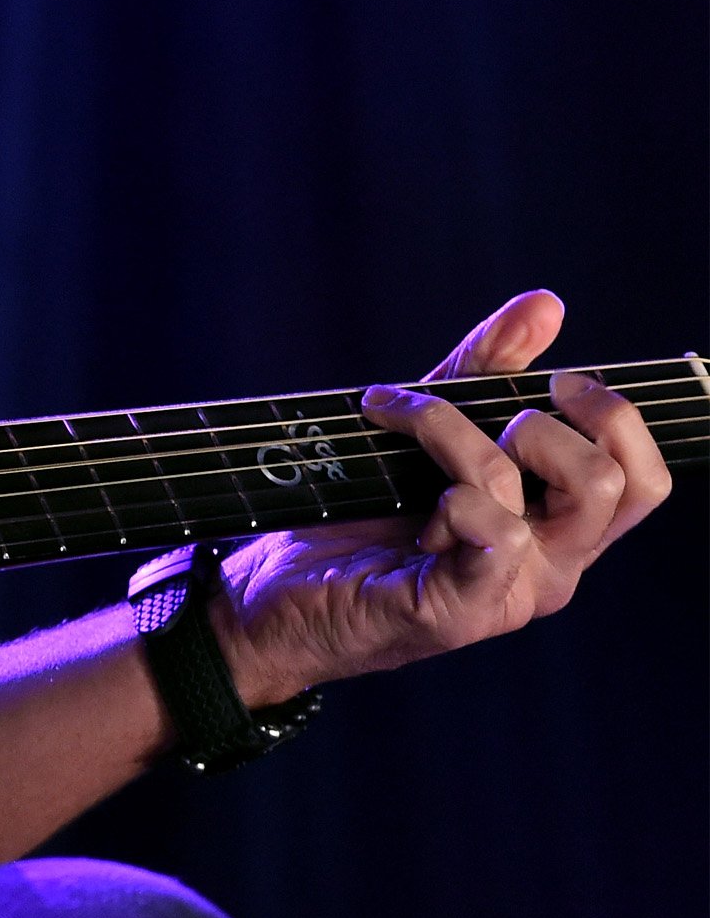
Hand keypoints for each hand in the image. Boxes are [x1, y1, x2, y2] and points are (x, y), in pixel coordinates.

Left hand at [215, 290, 672, 706]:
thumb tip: (545, 306)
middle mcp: (551, 564)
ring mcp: (510, 592)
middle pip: (619, 481)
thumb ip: (483, 372)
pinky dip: (456, 496)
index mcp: (557, 527)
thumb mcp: (425, 429)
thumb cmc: (356, 514)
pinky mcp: (462, 611)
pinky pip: (495, 538)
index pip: (643, 474)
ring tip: (395, 418)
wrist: (273, 591)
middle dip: (551, 420)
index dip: (613, 414)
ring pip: (542, 492)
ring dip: (459, 432)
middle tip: (482, 405)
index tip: (552, 378)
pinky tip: (417, 502)